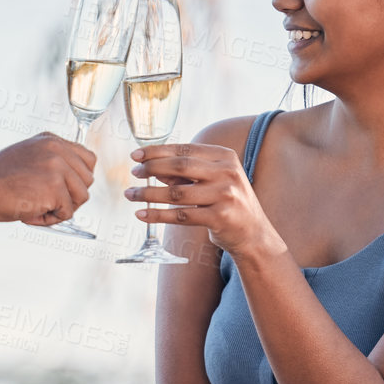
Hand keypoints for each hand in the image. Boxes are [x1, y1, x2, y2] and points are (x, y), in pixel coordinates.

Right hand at [0, 134, 94, 224]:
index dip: (79, 178)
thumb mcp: (27, 157)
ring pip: (81, 197)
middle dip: (71, 196)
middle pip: (88, 179)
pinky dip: (50, 220)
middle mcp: (57, 150)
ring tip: (36, 207)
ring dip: (61, 209)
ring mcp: (57, 167)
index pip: (88, 159)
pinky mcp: (55, 188)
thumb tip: (72, 180)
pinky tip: (29, 212)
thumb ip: (50, 162)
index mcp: (51, 140)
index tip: (64, 189)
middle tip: (46, 202)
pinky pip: (67, 213)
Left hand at [125, 143, 284, 257]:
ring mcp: (225, 195)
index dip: (158, 151)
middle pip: (180, 166)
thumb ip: (186, 172)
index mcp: (225, 157)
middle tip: (134, 173)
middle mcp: (227, 173)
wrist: (252, 233)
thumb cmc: (227, 202)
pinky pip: (181, 216)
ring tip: (130, 194)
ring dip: (149, 193)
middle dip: (152, 168)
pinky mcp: (219, 218)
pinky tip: (141, 214)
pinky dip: (158, 215)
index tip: (136, 155)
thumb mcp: (212, 180)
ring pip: (177, 193)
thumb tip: (152, 167)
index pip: (185, 150)